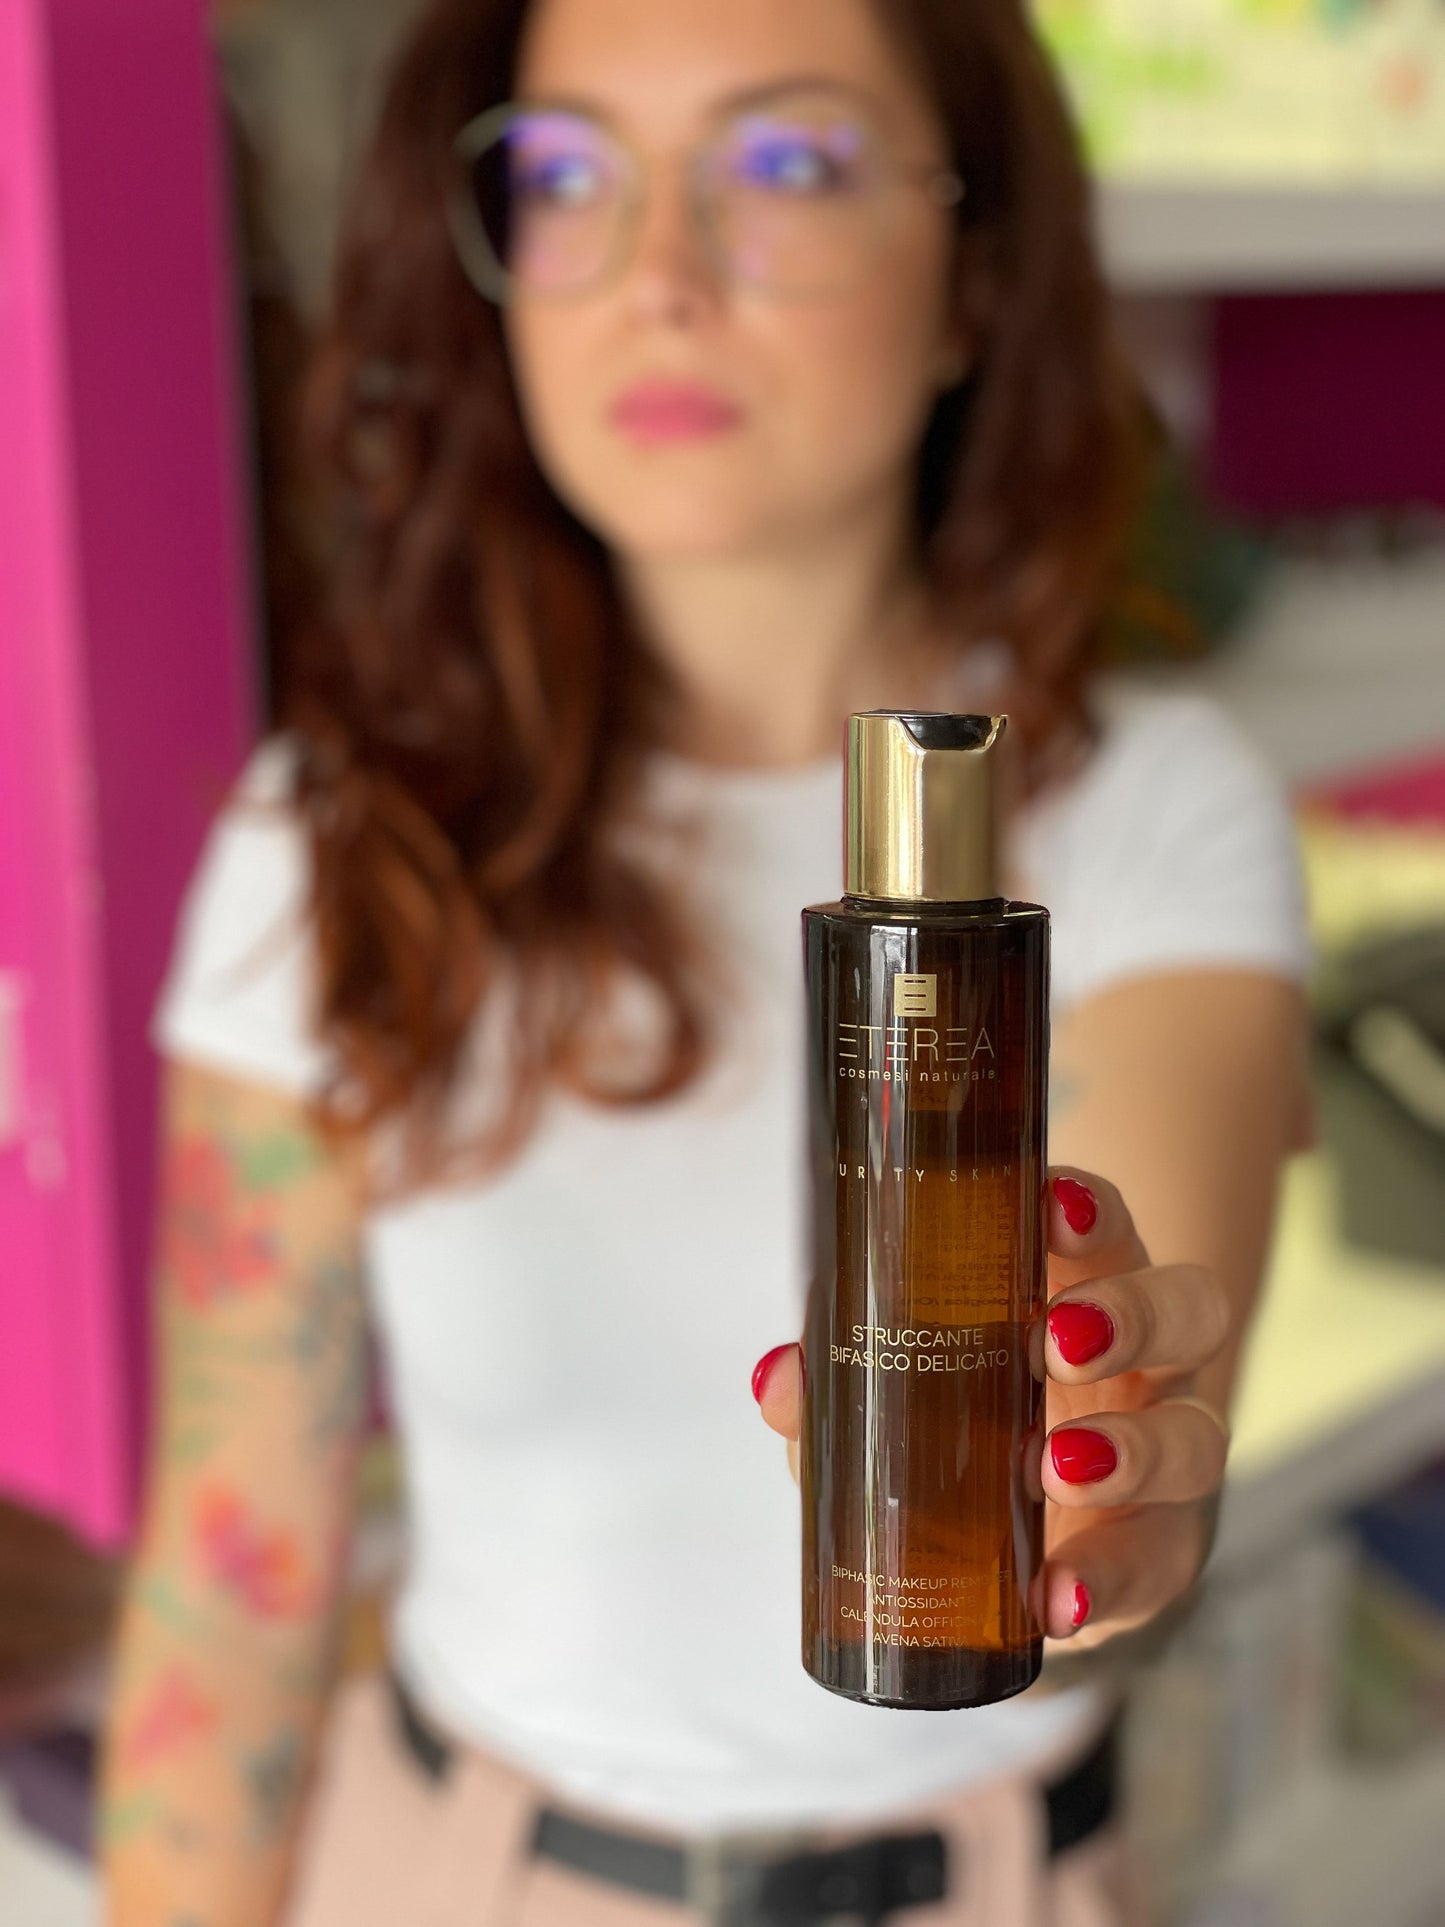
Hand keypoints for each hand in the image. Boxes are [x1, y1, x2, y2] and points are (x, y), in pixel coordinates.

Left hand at [751, 1165, 1230, 1645]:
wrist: (1038, 1544)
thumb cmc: (966, 1426)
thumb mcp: (905, 1395)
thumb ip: (841, 1387)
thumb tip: (778, 1379)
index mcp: (1087, 1291)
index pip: (1105, 1228)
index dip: (1090, 1208)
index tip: (1051, 1205)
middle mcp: (1149, 1363)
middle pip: (1188, 1310)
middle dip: (1132, 1317)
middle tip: (1055, 1343)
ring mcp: (1170, 1457)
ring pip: (1198, 1436)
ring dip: (1133, 1450)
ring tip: (1056, 1468)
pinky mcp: (1165, 1553)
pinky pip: (1159, 1565)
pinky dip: (1108, 1581)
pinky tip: (1058, 1599)